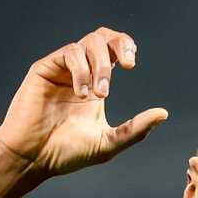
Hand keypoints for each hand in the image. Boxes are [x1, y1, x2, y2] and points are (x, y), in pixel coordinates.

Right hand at [0, 27, 168, 176]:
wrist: (34, 159)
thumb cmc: (67, 154)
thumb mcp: (109, 143)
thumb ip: (136, 129)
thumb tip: (164, 113)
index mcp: (96, 84)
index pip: (114, 51)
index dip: (125, 46)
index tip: (132, 62)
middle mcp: (79, 73)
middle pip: (103, 38)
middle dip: (119, 47)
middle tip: (128, 66)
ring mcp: (61, 70)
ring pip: (87, 43)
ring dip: (100, 66)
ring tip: (99, 94)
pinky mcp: (44, 69)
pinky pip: (69, 53)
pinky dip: (81, 70)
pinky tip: (80, 93)